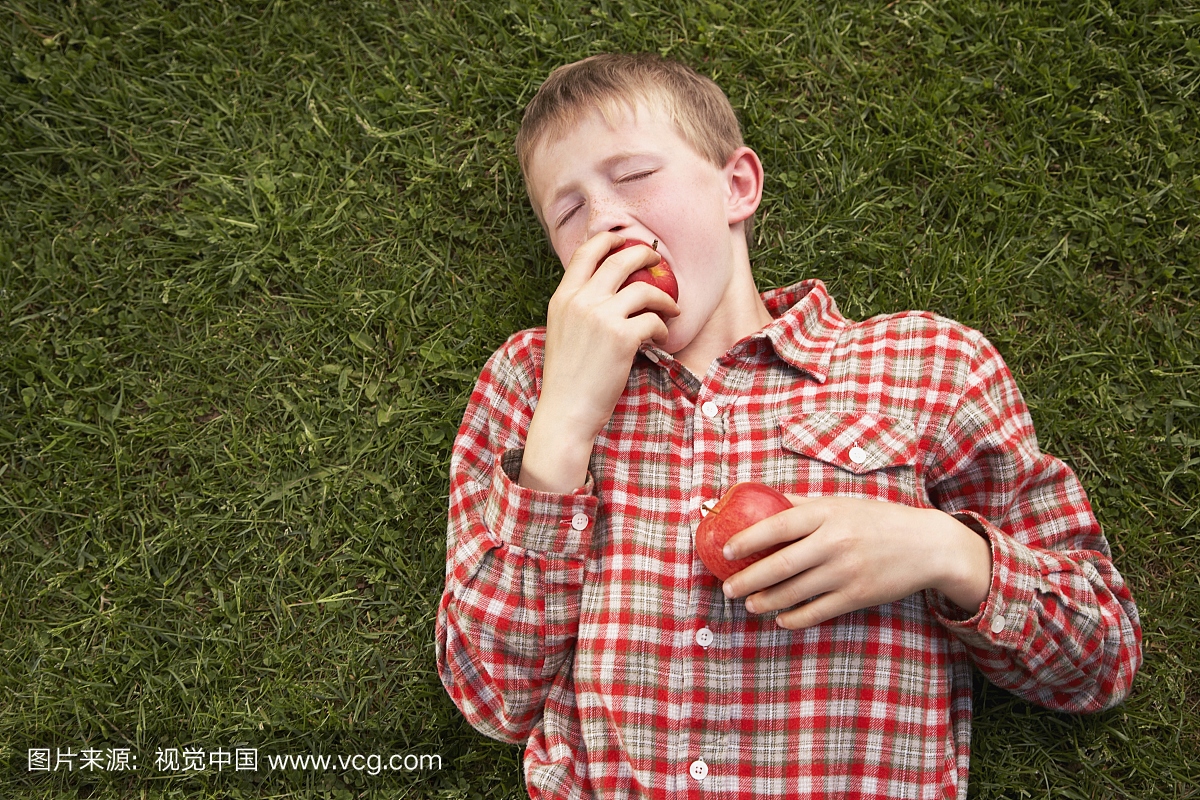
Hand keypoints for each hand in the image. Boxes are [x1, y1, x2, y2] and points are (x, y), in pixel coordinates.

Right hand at [518, 232, 679, 492]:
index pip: (587, 252)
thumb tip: (609, 290)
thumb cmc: (567, 377)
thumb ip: (579, 306)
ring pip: (645, 289)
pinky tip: (660, 338)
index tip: (626, 241)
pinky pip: (654, 320)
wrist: (565, 411)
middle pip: (620, 260)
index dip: (610, 239)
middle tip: (659, 263)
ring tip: (671, 309)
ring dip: (664, 298)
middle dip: (646, 255)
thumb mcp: (561, 331)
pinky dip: (662, 327)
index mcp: (562, 297)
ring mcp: (601, 318)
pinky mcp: (622, 338)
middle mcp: (580, 301)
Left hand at [720, 496, 991, 628]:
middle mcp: (834, 542)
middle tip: (728, 588)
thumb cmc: (878, 520)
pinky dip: (794, 617)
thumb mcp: (841, 504)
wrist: (927, 545)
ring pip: (794, 593)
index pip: (777, 526)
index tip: (726, 549)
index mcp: (826, 514)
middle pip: (780, 565)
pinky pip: (816, 612)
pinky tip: (780, 618)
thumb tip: (764, 500)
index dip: (747, 538)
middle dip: (748, 579)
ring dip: (766, 601)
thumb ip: (803, 504)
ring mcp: (846, 572)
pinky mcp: (857, 596)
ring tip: (750, 603)